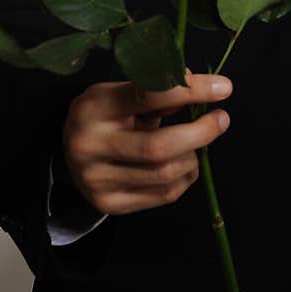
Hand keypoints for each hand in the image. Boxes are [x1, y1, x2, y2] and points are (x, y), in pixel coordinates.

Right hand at [62, 67, 231, 214]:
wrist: (68, 151)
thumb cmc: (104, 114)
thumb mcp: (121, 92)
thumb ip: (159, 90)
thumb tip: (204, 87)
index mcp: (95, 107)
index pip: (148, 95)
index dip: (190, 91)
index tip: (223, 88)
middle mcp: (91, 145)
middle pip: (159, 147)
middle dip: (201, 133)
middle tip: (221, 119)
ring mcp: (97, 179)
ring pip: (165, 174)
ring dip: (194, 157)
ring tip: (197, 143)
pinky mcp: (108, 203)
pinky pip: (163, 195)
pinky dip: (185, 177)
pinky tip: (185, 163)